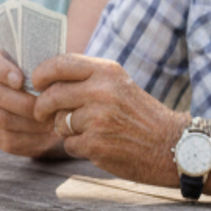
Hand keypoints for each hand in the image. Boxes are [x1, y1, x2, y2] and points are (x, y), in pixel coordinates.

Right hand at [0, 46, 65, 157]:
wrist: (49, 110)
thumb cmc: (54, 82)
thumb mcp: (53, 69)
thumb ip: (51, 64)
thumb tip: (58, 67)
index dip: (0, 69)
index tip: (20, 80)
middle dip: (22, 102)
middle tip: (46, 108)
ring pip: (0, 117)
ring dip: (30, 122)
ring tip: (51, 123)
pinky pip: (7, 139)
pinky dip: (30, 139)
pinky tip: (46, 136)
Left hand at [31, 55, 185, 185]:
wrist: (174, 146)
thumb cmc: (141, 116)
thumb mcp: (119, 85)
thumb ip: (88, 79)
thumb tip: (46, 78)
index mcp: (107, 72)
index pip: (60, 64)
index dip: (41, 73)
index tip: (36, 82)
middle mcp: (102, 91)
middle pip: (52, 95)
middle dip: (42, 107)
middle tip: (43, 114)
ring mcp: (99, 119)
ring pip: (59, 122)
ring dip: (65, 130)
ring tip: (89, 131)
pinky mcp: (96, 145)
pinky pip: (69, 144)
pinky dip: (78, 147)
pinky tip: (99, 146)